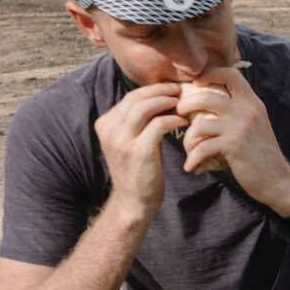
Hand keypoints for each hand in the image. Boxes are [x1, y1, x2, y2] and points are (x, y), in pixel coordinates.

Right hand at [94, 83, 183, 217]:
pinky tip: (184, 121)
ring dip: (167, 101)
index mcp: (105, 124)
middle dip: (161, 90)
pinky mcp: (138, 151)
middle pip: (137, 98)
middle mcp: (109, 129)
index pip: (130, 97)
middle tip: (180, 90)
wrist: (133, 201)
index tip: (171, 88)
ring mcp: (122, 140)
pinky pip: (159, 124)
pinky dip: (174, 119)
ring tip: (183, 103)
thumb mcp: (130, 141)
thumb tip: (159, 98)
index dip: (153, 89)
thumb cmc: (138, 170)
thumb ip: (137, 121)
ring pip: (146, 107)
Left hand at [175, 65, 289, 213]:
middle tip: (180, 115)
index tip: (197, 84)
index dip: (210, 74)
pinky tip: (191, 167)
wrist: (278, 181)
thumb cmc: (262, 155)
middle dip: (186, 105)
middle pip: (206, 96)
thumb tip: (211, 102)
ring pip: (199, 124)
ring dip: (187, 139)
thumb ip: (239, 111)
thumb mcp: (255, 125)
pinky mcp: (233, 146)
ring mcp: (240, 127)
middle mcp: (247, 111)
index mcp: (253, 103)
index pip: (231, 74)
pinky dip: (193, 159)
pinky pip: (202, 148)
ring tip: (188, 150)